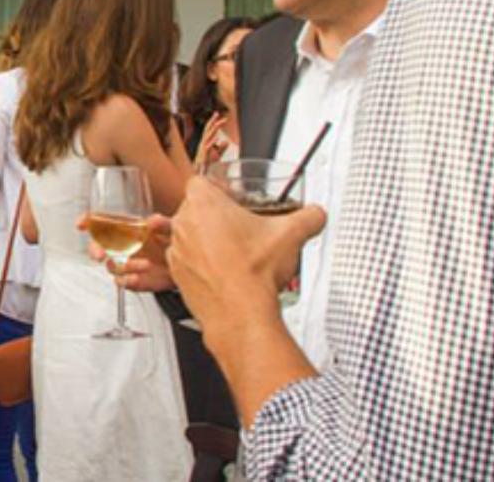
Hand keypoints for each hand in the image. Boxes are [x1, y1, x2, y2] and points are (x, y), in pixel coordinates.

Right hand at [82, 214, 174, 291]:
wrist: (186, 265)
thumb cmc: (175, 242)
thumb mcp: (172, 229)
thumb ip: (162, 224)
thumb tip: (152, 220)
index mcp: (128, 229)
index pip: (102, 222)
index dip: (89, 222)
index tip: (81, 224)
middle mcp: (123, 246)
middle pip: (98, 246)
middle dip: (94, 250)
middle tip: (99, 254)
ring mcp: (126, 263)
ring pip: (112, 266)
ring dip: (125, 266)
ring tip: (147, 264)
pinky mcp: (133, 280)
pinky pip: (122, 282)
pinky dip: (127, 281)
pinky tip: (137, 278)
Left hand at [167, 176, 325, 334]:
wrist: (240, 313)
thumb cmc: (255, 273)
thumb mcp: (291, 235)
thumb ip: (309, 217)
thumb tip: (316, 215)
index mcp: (203, 203)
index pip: (200, 180)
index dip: (218, 188)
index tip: (233, 198)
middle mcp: (184, 224)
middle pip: (194, 208)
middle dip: (215, 215)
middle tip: (239, 226)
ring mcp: (177, 251)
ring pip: (189, 235)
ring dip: (206, 239)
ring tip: (234, 251)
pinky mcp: (177, 275)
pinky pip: (187, 261)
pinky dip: (201, 264)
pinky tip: (225, 271)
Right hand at [194, 114, 230, 167]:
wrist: (200, 173)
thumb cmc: (207, 164)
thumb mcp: (217, 155)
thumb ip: (222, 148)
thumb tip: (226, 141)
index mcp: (205, 142)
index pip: (209, 129)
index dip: (212, 121)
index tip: (217, 113)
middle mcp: (203, 143)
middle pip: (207, 129)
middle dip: (213, 121)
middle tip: (218, 114)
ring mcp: (202, 148)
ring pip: (208, 136)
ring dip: (214, 129)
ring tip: (220, 123)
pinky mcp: (204, 154)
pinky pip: (208, 146)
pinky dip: (212, 141)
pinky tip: (218, 137)